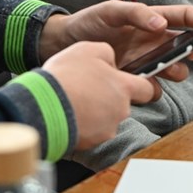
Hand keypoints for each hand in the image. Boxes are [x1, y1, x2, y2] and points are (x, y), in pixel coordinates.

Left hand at [40, 1, 192, 84]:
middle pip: (185, 45)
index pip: (182, 17)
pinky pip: (153, 88)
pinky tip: (144, 84)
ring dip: (178, 70)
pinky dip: (154, 88)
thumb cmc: (88, 22)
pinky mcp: (135, 79)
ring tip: (170, 69)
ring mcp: (145, 61)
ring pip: (174, 68)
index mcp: (150, 19)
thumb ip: (136, 14)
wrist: (63, 45)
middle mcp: (153, 41)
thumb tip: (161, 24)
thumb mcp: (111, 11)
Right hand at [40, 41, 159, 149]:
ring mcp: (107, 129)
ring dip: (95, 111)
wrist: (44, 107)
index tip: (135, 85)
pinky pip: (92, 132)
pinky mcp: (92, 142)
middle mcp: (121, 110)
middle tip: (88, 88)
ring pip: (107, 118)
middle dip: (109, 97)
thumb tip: (112, 62)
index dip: (142, 86)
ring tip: (75, 100)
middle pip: (123, 104)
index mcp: (124, 88)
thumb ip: (108, 53)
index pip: (148, 90)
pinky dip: (83, 124)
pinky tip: (69, 113)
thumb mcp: (88, 49)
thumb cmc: (66, 77)